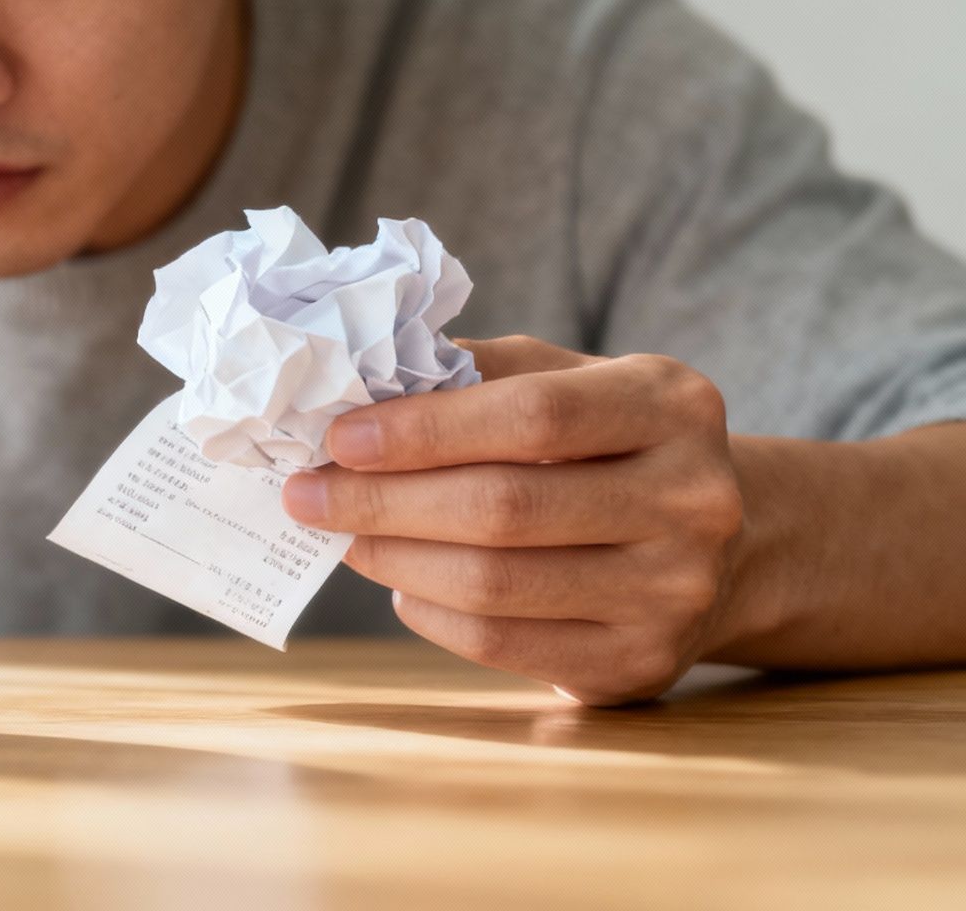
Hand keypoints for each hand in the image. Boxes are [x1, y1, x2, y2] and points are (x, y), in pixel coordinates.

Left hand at [281, 335, 745, 704]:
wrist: (727, 547)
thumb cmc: (610, 446)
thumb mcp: (572, 380)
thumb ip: (481, 372)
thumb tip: (359, 384)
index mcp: (672, 407)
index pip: (533, 416)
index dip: (425, 429)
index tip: (340, 436)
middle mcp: (692, 501)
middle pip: (503, 507)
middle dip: (382, 500)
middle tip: (308, 492)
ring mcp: (674, 592)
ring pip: (493, 583)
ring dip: (392, 557)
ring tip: (343, 534)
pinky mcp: (637, 663)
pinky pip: (500, 643)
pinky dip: (428, 612)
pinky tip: (400, 582)